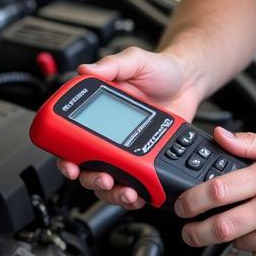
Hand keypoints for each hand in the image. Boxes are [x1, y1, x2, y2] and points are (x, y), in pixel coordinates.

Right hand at [56, 47, 201, 208]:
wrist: (189, 83)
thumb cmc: (162, 71)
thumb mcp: (136, 61)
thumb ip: (113, 65)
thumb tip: (86, 69)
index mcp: (99, 112)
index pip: (72, 138)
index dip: (65, 156)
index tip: (70, 165)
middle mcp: (108, 134)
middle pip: (86, 167)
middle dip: (90, 179)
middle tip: (103, 178)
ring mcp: (127, 150)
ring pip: (108, 181)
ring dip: (111, 192)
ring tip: (125, 190)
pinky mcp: (146, 161)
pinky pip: (134, 184)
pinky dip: (134, 194)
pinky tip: (139, 194)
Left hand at [175, 128, 255, 255]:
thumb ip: (248, 144)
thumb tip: (220, 137)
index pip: (217, 191)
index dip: (191, 201)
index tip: (182, 205)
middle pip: (220, 227)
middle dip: (195, 232)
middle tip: (188, 230)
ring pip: (238, 244)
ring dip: (232, 237)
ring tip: (242, 223)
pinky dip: (255, 249)